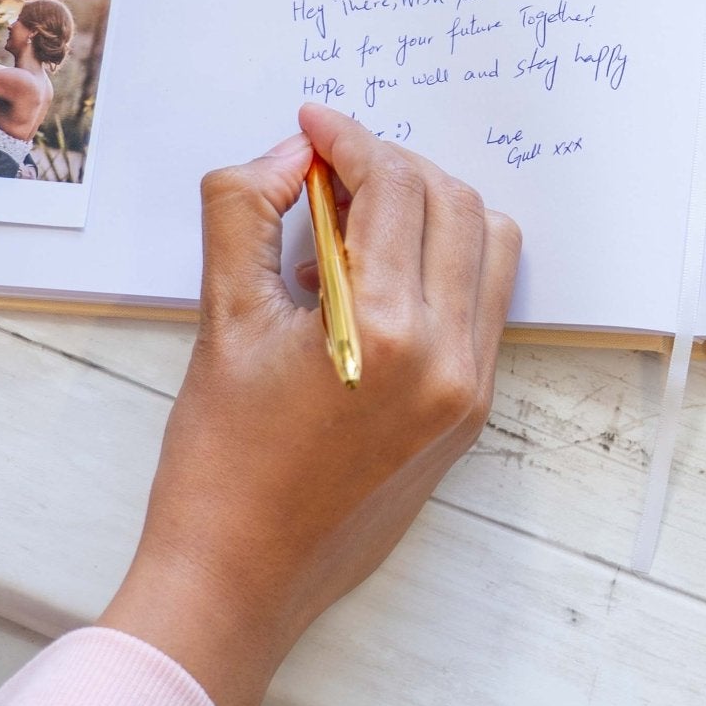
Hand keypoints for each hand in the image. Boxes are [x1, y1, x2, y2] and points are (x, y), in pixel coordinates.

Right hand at [98, 102, 520, 705]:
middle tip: (330, 171)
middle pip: (451, 203)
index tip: (313, 125)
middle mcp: (448, 356)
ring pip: (487, 245)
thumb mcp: (221, 322)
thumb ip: (246, 214)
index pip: (394, 189)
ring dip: (432, 209)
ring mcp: (470, 387)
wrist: (240, 579)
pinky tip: (381, 273)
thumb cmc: (219, 463)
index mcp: (385, 330)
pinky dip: (446, 263)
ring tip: (360, 219)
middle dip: (392, 167)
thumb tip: (292, 154)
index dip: (349, 140)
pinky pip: (484, 303)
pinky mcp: (473, 413)